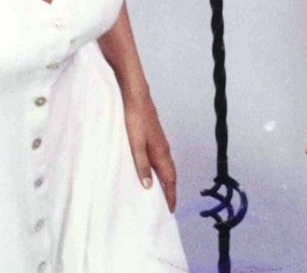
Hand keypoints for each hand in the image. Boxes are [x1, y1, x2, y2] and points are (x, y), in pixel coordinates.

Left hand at [124, 97, 177, 211]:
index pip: (170, 179)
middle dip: (170, 190)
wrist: (136, 96)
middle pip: (170, 174)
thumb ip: (141, 165)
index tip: (170, 210)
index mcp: (161, 153)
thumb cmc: (135, 119)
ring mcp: (160, 142)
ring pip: (165, 166)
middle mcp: (163, 149)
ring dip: (165, 180)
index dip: (171, 195)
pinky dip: (159, 169)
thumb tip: (149, 186)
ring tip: (159, 192)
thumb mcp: (135, 144)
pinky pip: (160, 159)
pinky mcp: (154, 137)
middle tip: (166, 205)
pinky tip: (150, 169)